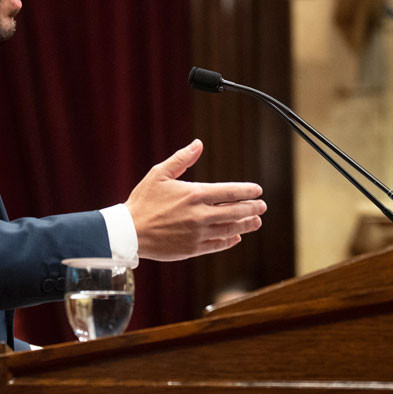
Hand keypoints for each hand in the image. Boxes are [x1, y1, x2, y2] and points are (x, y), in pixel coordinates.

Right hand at [124, 139, 265, 260]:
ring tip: (256, 222)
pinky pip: (218, 244)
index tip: (258, 191)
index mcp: (194, 194)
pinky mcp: (193, 249)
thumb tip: (198, 144)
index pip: (229, 192)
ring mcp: (198, 234)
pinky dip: (230, 240)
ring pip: (230, 229)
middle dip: (252, 208)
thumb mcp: (159, 174)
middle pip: (235, 211)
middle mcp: (200, 215)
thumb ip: (181, 159)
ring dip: (246, 225)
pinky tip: (236, 237)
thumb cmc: (143, 201)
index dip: (247, 191)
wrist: (129, 232)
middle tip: (262, 206)